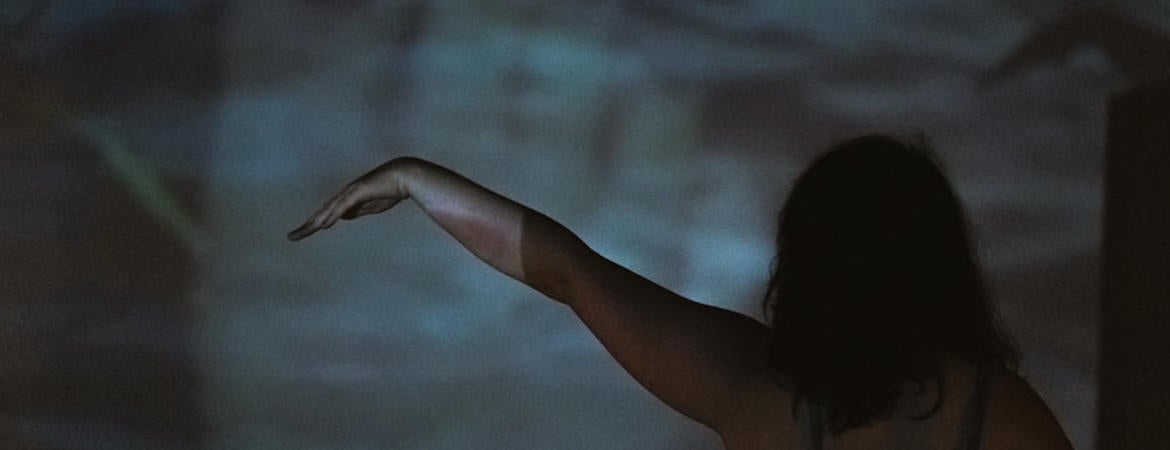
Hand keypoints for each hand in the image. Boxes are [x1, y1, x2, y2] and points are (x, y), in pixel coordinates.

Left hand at [287, 159, 410, 240]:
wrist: (405, 175)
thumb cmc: (392, 189)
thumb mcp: (372, 206)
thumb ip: (357, 210)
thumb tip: (342, 216)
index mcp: (348, 198)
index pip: (328, 213)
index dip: (315, 223)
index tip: (304, 233)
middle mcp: (345, 194)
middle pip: (322, 212)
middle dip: (307, 225)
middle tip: (292, 237)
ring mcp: (351, 192)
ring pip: (329, 210)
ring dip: (314, 222)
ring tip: (301, 233)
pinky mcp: (359, 192)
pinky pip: (343, 206)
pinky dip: (332, 216)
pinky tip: (324, 225)